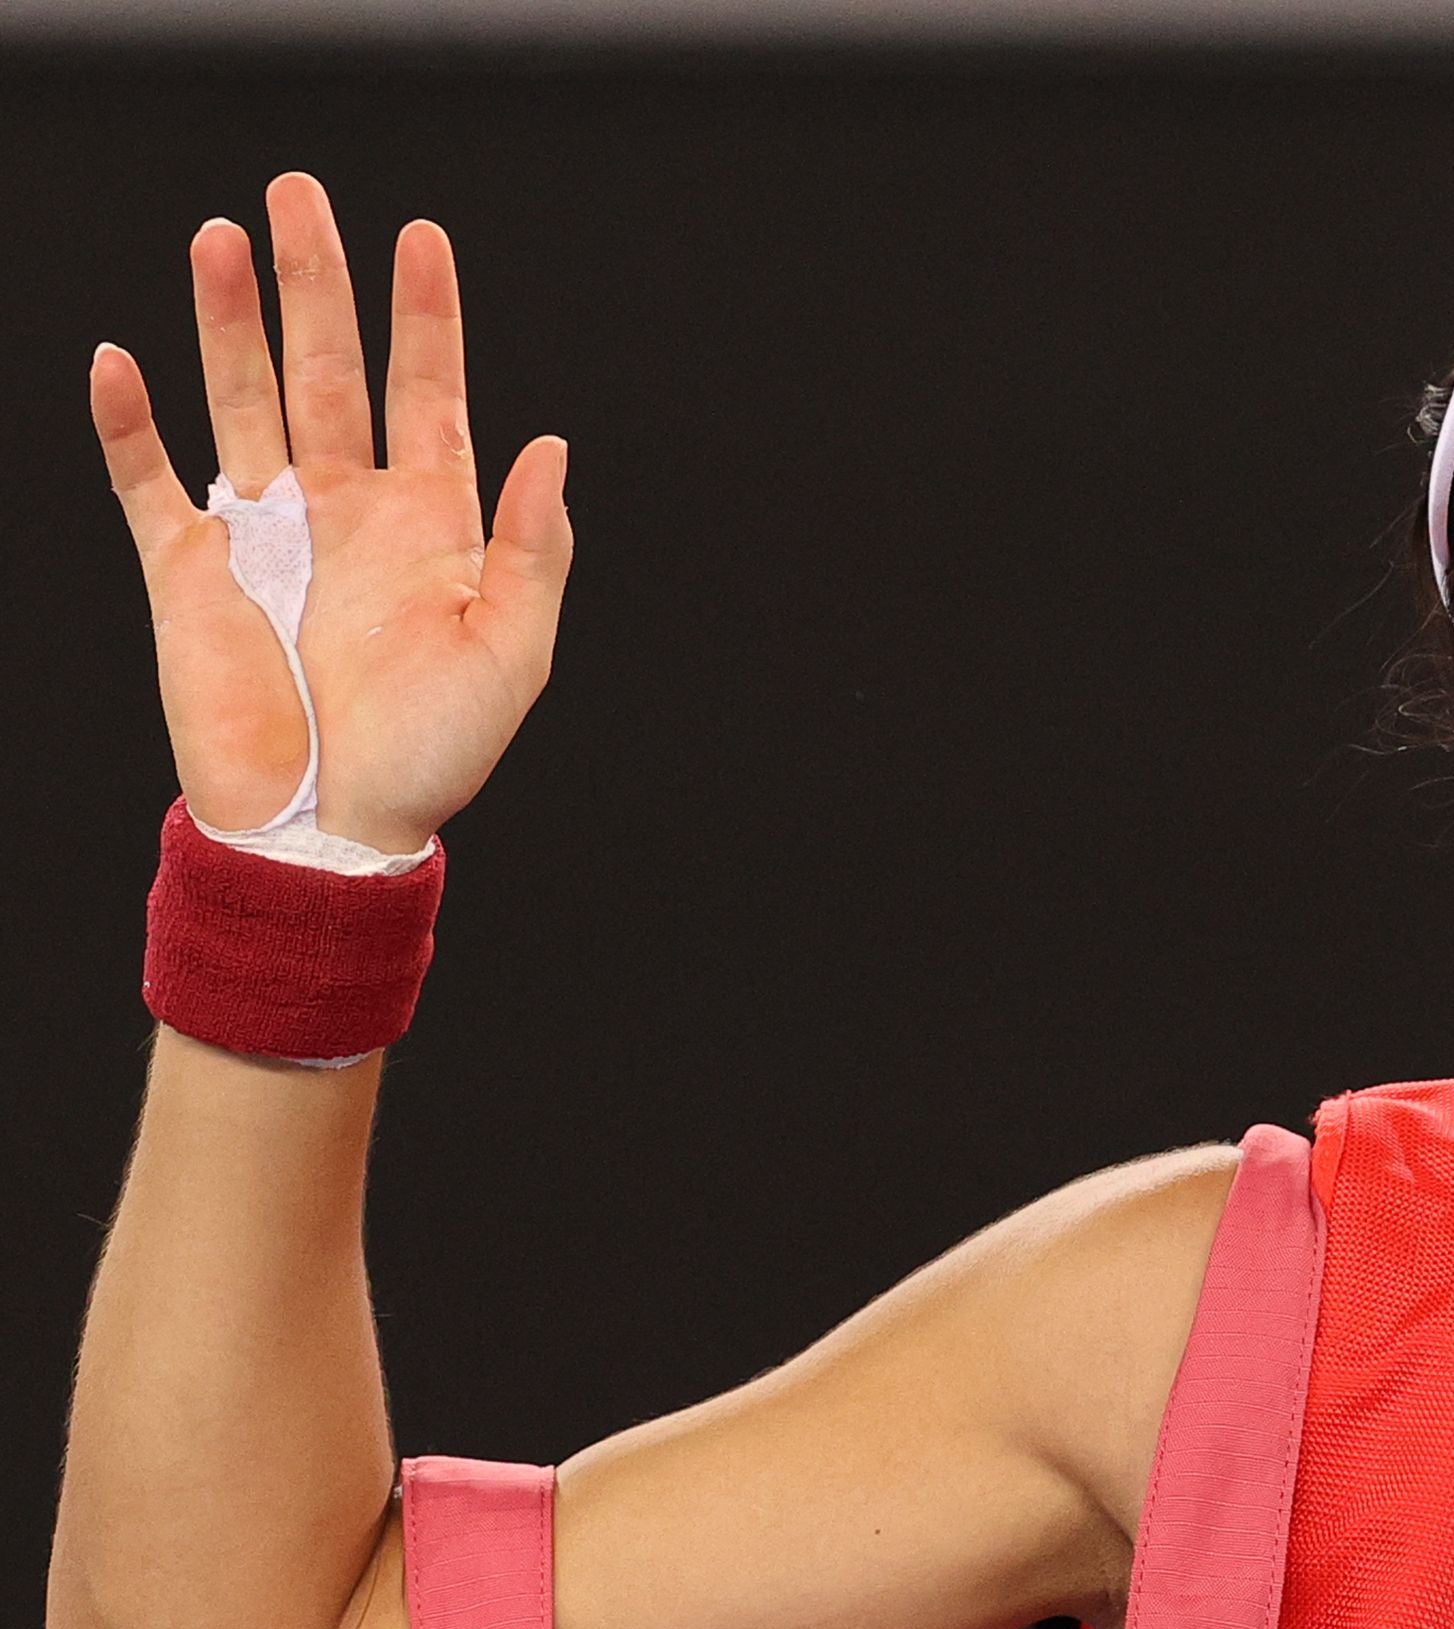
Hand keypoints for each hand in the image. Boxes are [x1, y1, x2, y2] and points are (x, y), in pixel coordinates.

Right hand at [89, 172, 571, 852]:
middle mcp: (344, 509)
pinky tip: (118, 360)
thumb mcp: (512, 651)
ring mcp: (264, 532)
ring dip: (228, 320)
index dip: (423, 316)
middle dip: (315, 282)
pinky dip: (128, 424)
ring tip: (221, 237)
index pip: (427, 391)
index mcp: (427, 523)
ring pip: (241, 399)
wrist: (333, 826)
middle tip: (299, 193)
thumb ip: (531, 548)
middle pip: (325, 370)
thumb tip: (551, 447)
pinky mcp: (190, 570)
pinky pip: (148, 482)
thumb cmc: (433, 755)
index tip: (419, 236)